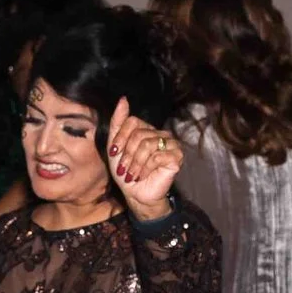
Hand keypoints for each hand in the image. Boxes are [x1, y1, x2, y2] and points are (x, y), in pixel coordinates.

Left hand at [106, 98, 182, 219]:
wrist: (136, 193)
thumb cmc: (126, 171)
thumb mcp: (115, 147)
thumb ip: (118, 123)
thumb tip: (123, 99)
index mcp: (147, 129)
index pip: (131, 122)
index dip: (120, 138)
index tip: (114, 154)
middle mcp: (161, 134)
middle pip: (138, 134)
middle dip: (127, 155)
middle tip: (124, 169)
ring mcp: (171, 144)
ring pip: (147, 144)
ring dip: (135, 163)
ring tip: (132, 174)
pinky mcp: (177, 157)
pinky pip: (157, 156)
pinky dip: (146, 168)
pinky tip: (144, 175)